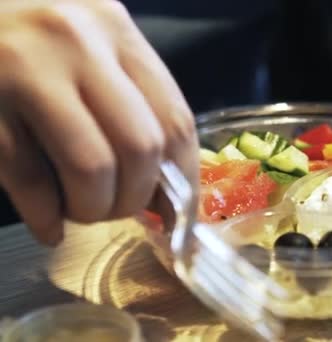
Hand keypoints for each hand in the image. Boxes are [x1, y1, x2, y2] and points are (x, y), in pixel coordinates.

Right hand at [0, 0, 198, 244]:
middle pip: (140, 147)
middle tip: (120, 209)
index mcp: (115, 31)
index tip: (180, 213)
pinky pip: (30, 181)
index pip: (175, 120)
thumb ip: (133, 104)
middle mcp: (77, 45)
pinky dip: (47, 218)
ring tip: (83, 209)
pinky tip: (50, 225)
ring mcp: (25, 72)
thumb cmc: (35, 40)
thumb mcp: (93, 50)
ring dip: (93, 208)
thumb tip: (166, 193)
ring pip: (91, 169)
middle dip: (136, 198)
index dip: (183, 179)